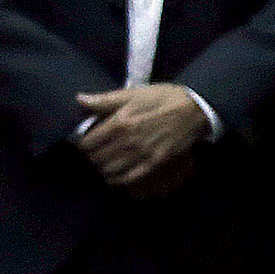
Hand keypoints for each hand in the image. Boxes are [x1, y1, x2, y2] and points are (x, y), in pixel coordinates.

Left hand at [74, 84, 209, 193]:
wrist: (195, 109)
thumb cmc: (163, 98)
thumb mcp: (133, 93)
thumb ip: (105, 100)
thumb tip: (79, 99)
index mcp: (119, 123)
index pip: (87, 143)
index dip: (82, 144)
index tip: (86, 142)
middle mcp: (127, 142)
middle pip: (96, 159)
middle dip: (91, 157)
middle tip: (95, 153)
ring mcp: (141, 155)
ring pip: (109, 171)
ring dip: (102, 169)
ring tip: (104, 163)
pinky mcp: (154, 164)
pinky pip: (128, 179)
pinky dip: (117, 180)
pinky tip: (115, 176)